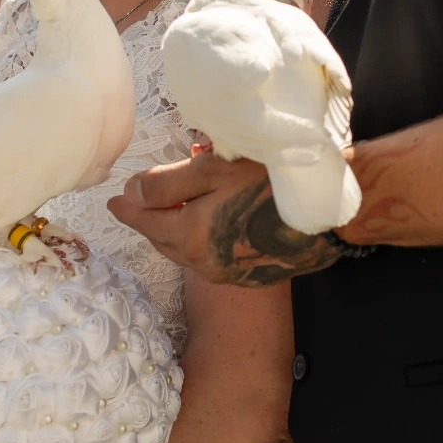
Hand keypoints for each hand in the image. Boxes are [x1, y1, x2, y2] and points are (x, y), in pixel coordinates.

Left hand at [112, 151, 347, 284]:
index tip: (112, 201)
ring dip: (180, 227)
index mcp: (188, 238)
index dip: (127, 208)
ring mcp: (230, 273)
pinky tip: (218, 217)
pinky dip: (206, 237)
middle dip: (153, 218)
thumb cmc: (272, 182)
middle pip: (164, 240)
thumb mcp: (213, 169)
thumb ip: (166, 184)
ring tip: (182, 202)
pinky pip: (214, 256)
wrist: (329, 212)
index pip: (144, 221)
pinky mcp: (253, 273)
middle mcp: (204, 264)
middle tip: (145, 196)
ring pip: (189, 250)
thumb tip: (131, 192)